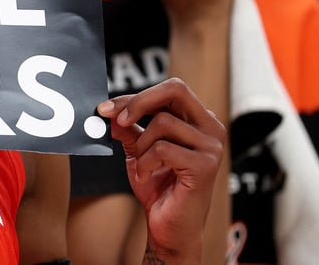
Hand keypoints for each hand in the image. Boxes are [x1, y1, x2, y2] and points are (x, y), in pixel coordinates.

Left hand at [98, 77, 225, 261]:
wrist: (169, 228)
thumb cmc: (158, 188)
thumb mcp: (138, 150)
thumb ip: (128, 128)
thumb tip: (109, 110)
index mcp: (198, 120)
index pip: (170, 90)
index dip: (136, 96)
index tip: (106, 108)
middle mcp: (211, 128)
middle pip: (175, 90)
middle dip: (139, 102)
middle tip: (116, 120)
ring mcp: (211, 146)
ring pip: (163, 122)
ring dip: (141, 145)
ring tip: (141, 165)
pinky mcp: (205, 166)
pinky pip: (162, 149)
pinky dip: (145, 162)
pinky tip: (145, 176)